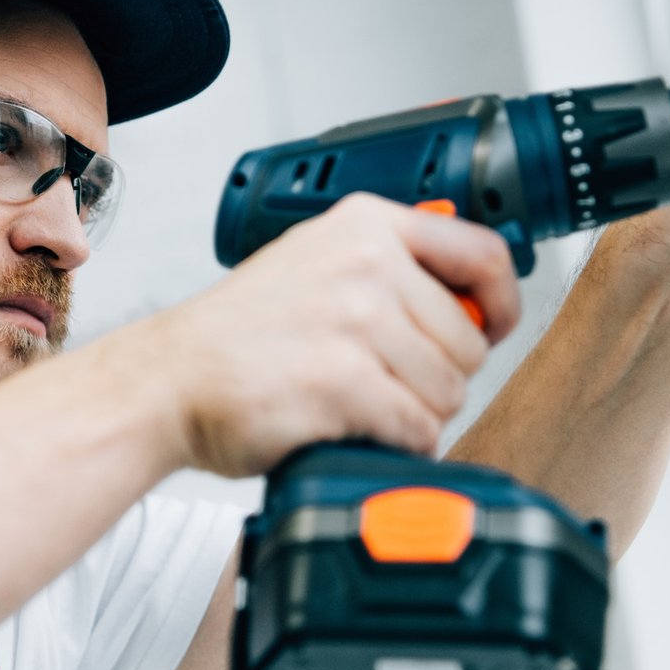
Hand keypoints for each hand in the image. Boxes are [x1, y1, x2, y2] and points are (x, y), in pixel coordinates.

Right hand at [145, 193, 520, 477]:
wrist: (168, 380)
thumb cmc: (241, 334)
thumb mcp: (315, 263)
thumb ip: (392, 269)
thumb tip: (476, 306)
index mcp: (366, 225)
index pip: (484, 256)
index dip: (501, 304)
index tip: (491, 329)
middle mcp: (366, 264)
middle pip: (469, 341)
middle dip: (438, 376)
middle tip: (383, 382)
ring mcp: (354, 321)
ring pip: (448, 391)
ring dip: (414, 414)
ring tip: (358, 404)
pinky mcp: (342, 382)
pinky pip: (416, 428)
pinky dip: (396, 443)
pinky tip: (353, 429)